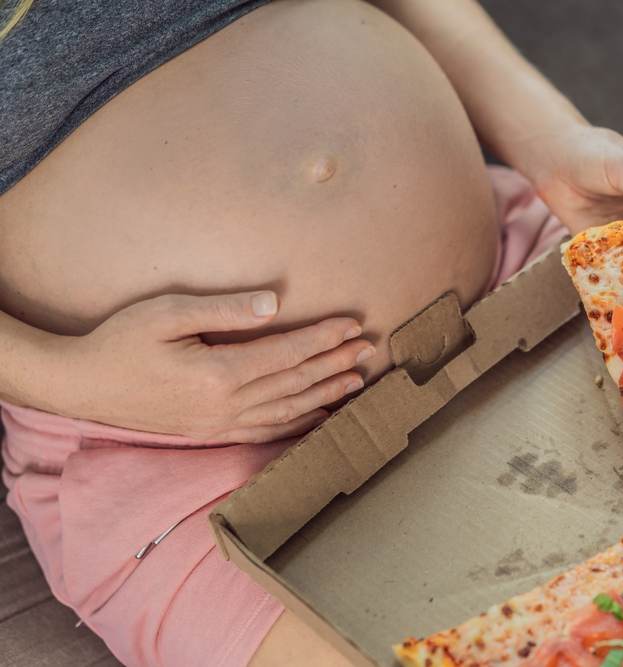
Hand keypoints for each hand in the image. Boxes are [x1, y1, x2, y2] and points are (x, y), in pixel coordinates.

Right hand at [46, 291, 372, 442]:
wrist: (81, 386)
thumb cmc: (120, 341)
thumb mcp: (167, 312)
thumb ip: (224, 309)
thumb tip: (275, 304)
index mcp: (218, 373)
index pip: (287, 353)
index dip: (324, 338)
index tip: (353, 324)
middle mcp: (227, 406)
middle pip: (296, 383)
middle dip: (336, 364)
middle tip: (369, 349)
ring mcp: (221, 425)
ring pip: (288, 411)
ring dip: (326, 395)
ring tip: (357, 381)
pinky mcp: (212, 434)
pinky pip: (267, 433)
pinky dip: (299, 425)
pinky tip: (319, 418)